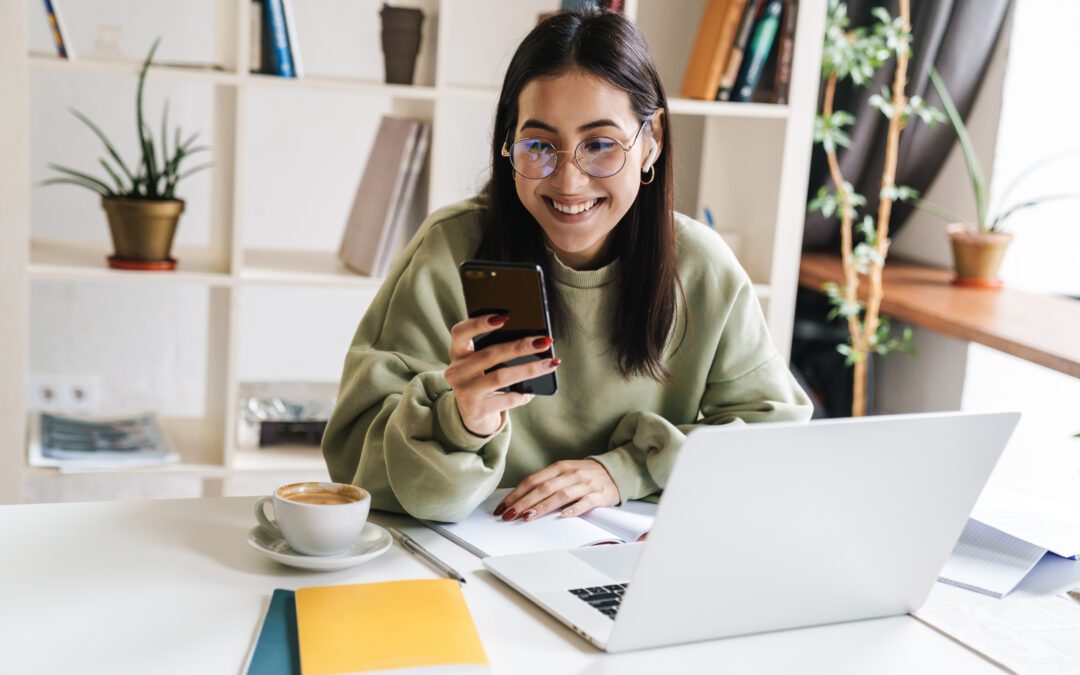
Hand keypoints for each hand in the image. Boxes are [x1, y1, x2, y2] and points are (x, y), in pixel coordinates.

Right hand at [444, 313, 559, 436]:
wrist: (474, 416)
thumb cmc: (483, 381)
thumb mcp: (481, 364)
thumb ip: (494, 350)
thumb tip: (532, 340)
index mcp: (457, 353)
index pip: (460, 332)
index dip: (479, 323)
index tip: (504, 317)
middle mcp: (456, 371)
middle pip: (490, 354)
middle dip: (520, 346)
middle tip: (544, 342)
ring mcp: (464, 391)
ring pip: (501, 376)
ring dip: (529, 369)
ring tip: (550, 363)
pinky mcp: (476, 410)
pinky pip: (506, 399)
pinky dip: (522, 394)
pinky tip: (532, 392)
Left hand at [494, 459, 618, 520]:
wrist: (616, 471)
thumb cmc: (585, 475)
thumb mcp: (564, 473)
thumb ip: (546, 482)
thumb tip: (521, 498)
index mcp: (560, 467)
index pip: (533, 480)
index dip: (516, 494)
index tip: (502, 507)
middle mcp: (571, 474)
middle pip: (543, 489)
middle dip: (523, 503)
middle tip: (508, 515)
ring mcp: (585, 484)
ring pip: (560, 495)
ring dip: (542, 506)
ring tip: (527, 517)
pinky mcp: (599, 495)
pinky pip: (586, 502)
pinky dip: (574, 509)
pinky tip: (563, 515)